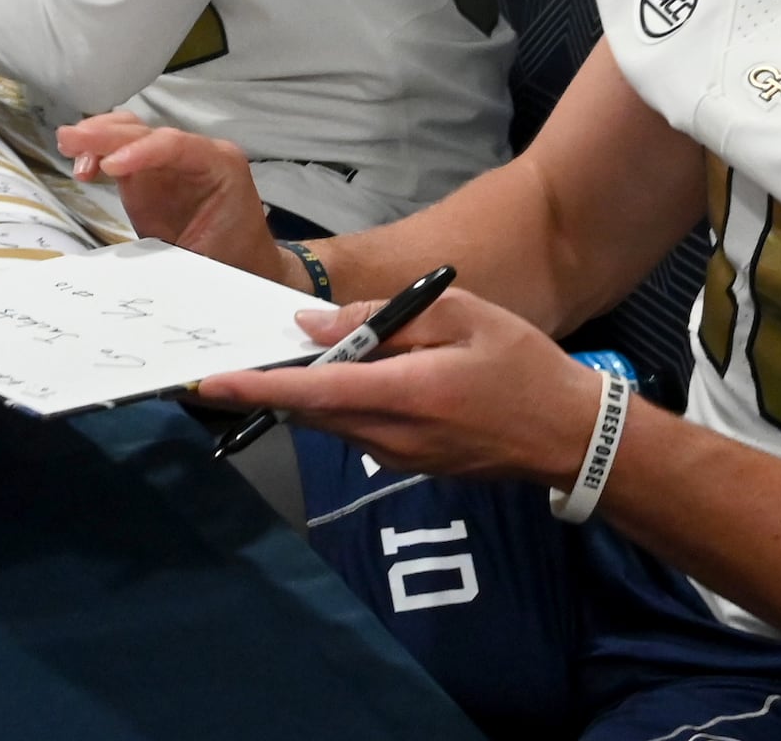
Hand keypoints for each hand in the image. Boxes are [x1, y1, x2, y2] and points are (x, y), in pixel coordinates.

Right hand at [58, 113, 306, 286]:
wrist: (246, 268)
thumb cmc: (234, 263)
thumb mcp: (208, 261)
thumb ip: (175, 255)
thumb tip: (137, 267)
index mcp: (221, 165)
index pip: (176, 145)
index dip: (141, 151)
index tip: (110, 168)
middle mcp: (195, 155)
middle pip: (146, 132)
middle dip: (107, 134)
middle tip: (70, 140)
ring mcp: (169, 163)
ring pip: (130, 133)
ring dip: (98, 136)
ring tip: (67, 145)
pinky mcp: (149, 175)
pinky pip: (121, 154)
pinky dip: (99, 154)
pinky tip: (82, 166)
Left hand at [191, 291, 604, 487]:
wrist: (570, 436)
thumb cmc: (522, 365)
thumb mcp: (463, 316)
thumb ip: (385, 318)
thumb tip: (315, 326)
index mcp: (407, 394)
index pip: (313, 395)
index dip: (257, 389)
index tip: (210, 383)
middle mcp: (394, 436)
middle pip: (311, 412)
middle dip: (272, 386)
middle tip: (238, 355)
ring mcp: (400, 457)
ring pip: (330, 424)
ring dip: (306, 395)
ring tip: (290, 359)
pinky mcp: (409, 465)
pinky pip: (355, 432)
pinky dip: (338, 406)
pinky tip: (346, 376)